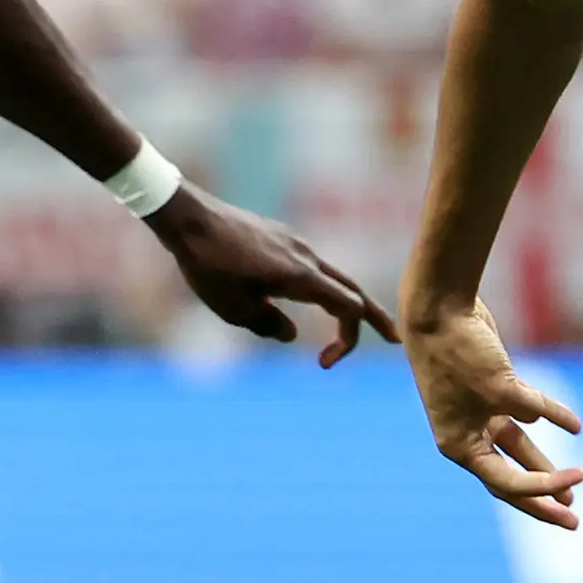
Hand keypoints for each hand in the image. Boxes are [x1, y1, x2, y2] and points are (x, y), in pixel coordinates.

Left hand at [144, 183, 398, 364]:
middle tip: (395, 339)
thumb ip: (269, 326)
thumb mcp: (234, 310)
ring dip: (338, 303)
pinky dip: (313, 287)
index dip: (349, 341)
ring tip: (339, 326)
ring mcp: (294, 243)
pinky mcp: (279, 237)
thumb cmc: (208, 266)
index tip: (322, 364)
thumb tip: (289, 333)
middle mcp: (305, 256)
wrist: (188, 218)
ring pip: (330, 276)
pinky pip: (306, 266)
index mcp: (301, 276)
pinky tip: (287, 296)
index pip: (349, 308)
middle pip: (352, 289)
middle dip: (375, 317)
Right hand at [405, 300, 582, 527]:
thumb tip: (556, 424)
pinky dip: (549, 419)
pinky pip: (526, 413)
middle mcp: (467, 436)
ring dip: (544, 470)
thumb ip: (530, 407)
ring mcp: (479, 414)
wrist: (439, 308)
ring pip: (518, 452)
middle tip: (573, 523)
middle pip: (510, 480)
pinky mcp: (492, 391)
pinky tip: (572, 428)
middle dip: (542, 502)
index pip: (507, 483)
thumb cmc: (460, 351)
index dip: (544, 488)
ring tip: (572, 490)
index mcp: (459, 446)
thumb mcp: (498, 386)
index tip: (578, 480)